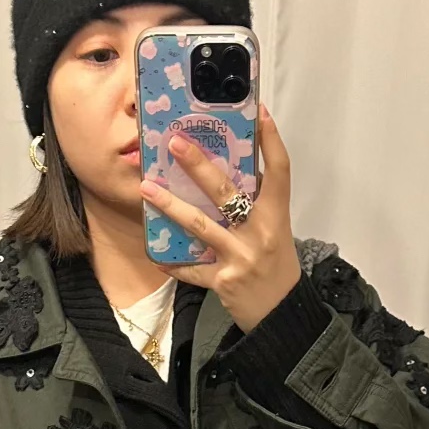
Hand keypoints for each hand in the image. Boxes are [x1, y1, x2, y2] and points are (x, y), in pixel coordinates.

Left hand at [140, 103, 301, 332]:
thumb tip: (226, 171)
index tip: (257, 113)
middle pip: (228, 191)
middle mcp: (260, 233)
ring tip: (146, 187)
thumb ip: (257, 205)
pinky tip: (156, 253)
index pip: (279, 171)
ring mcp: (240, 257)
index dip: (270, 141)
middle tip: (174, 142)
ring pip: (201, 225)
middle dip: (198, 165)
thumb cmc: (276, 266)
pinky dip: (173, 261)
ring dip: (170, 205)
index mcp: (277, 216)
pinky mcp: (223, 281)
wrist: (282, 315)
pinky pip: (192, 268)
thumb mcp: (275, 230)